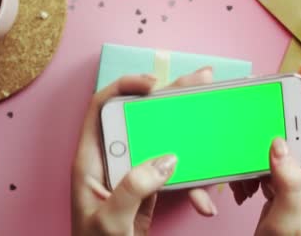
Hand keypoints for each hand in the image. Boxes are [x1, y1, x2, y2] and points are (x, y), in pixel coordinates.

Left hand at [71, 68, 218, 235]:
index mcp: (90, 159)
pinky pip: (173, 171)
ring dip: (187, 130)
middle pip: (139, 115)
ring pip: (160, 139)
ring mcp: (132, 172)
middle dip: (169, 96)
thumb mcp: (109, 221)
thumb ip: (133, 189)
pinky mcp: (149, 188)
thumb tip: (166, 159)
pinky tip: (204, 197)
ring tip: (210, 107)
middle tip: (200, 80)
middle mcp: (111, 159)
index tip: (154, 85)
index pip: (101, 108)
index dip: (124, 87)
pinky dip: (193, 180)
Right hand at [230, 64, 300, 235]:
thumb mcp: (285, 222)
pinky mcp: (281, 189)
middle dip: (283, 116)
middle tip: (264, 102)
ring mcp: (297, 183)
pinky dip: (251, 167)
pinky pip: (267, 165)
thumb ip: (286, 184)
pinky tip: (241, 184)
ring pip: (282, 147)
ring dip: (260, 147)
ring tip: (245, 157)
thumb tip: (280, 143)